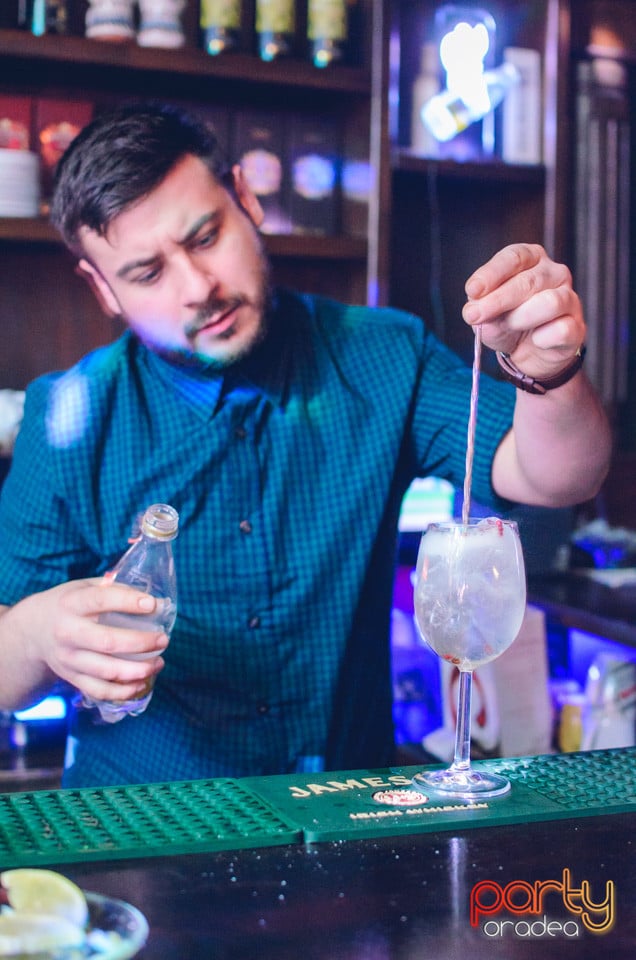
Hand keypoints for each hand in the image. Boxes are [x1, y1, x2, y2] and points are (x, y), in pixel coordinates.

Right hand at [13, 579, 167, 704]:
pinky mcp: (71, 677)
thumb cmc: (70, 604)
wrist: (33, 631)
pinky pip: (99, 690)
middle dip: (142, 643)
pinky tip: (142, 682)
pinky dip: (123, 691)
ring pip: (107, 671)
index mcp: (72, 603)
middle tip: (163, 640)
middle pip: (108, 642)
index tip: (153, 604)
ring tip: (159, 662)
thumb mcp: (84, 587)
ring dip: (138, 670)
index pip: (101, 601)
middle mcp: (68, 632)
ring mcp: (69, 658)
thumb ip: (115, 590)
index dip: (128, 602)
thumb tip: (157, 602)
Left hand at [462, 243, 586, 380]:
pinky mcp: (577, 326)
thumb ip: (480, 308)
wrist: (529, 354)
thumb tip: (474, 310)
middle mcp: (555, 273)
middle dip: (497, 300)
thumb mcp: (487, 313)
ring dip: (521, 317)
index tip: (472, 291)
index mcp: (531, 259)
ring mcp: (570, 298)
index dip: (491, 274)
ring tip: (509, 326)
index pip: (514, 257)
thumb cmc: (508, 324)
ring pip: (549, 302)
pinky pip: (560, 330)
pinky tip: (535, 340)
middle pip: (528, 281)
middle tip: (474, 316)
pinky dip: (542, 339)